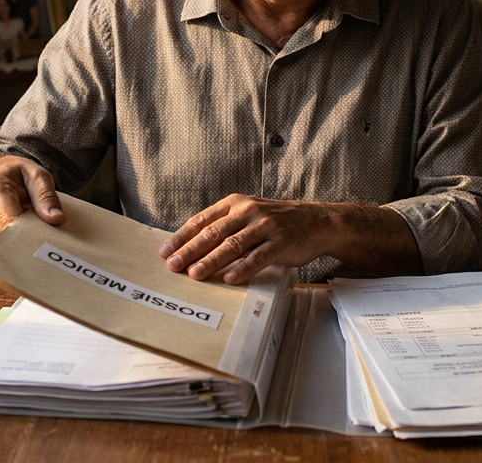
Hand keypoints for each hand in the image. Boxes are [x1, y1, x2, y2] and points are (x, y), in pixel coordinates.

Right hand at [0, 155, 64, 245]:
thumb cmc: (18, 174)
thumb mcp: (37, 175)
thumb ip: (47, 196)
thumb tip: (57, 219)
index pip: (9, 222)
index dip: (30, 232)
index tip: (48, 238)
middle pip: (7, 238)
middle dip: (29, 238)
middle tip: (47, 234)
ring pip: (4, 247)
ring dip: (22, 242)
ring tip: (32, 226)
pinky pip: (0, 251)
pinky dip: (14, 246)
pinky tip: (23, 234)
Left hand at [157, 195, 344, 284]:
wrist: (316, 221)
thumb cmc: (276, 221)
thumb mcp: (248, 215)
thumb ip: (225, 227)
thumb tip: (193, 249)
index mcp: (235, 203)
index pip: (202, 220)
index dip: (182, 237)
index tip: (165, 252)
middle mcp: (248, 211)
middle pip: (214, 233)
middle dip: (190, 250)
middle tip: (173, 265)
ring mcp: (265, 226)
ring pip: (233, 245)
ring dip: (212, 261)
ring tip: (195, 274)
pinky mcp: (281, 242)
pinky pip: (258, 257)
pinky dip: (243, 268)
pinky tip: (230, 278)